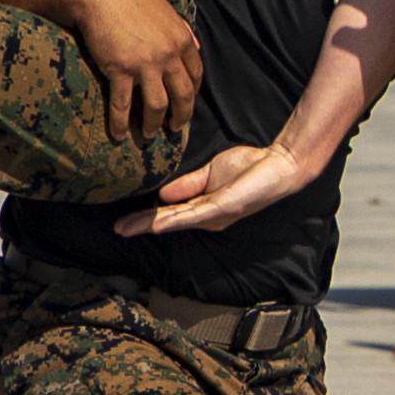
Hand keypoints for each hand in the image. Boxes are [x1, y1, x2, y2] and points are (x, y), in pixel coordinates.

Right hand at [67, 0, 201, 140]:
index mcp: (182, 40)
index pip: (195, 75)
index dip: (192, 94)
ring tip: (149, 135)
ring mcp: (145, 64)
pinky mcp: (121, 70)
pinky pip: (123, 104)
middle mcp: (168, 55)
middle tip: (175, 128)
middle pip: (182, 95)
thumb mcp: (166, 10)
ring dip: (153, 125)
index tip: (186, 104)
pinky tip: (117, 133)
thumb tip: (196, 45)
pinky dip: (120, 122)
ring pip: (157, 105)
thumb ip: (183, 30)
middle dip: (180, 116)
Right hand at [112, 140, 307, 236]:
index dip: (145, 217)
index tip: (123, 222)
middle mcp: (207, 216)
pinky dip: (175, 220)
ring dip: (150, 225)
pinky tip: (157, 224)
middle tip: (118, 230)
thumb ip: (187, 185)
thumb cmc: (249, 168)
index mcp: (203, 208)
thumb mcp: (210, 174)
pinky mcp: (223, 206)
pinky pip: (194, 214)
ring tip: (128, 229)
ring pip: (176, 220)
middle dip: (141, 225)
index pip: (168, 212)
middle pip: (168, 220)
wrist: (277, 164)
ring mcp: (214, 213)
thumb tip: (161, 195)